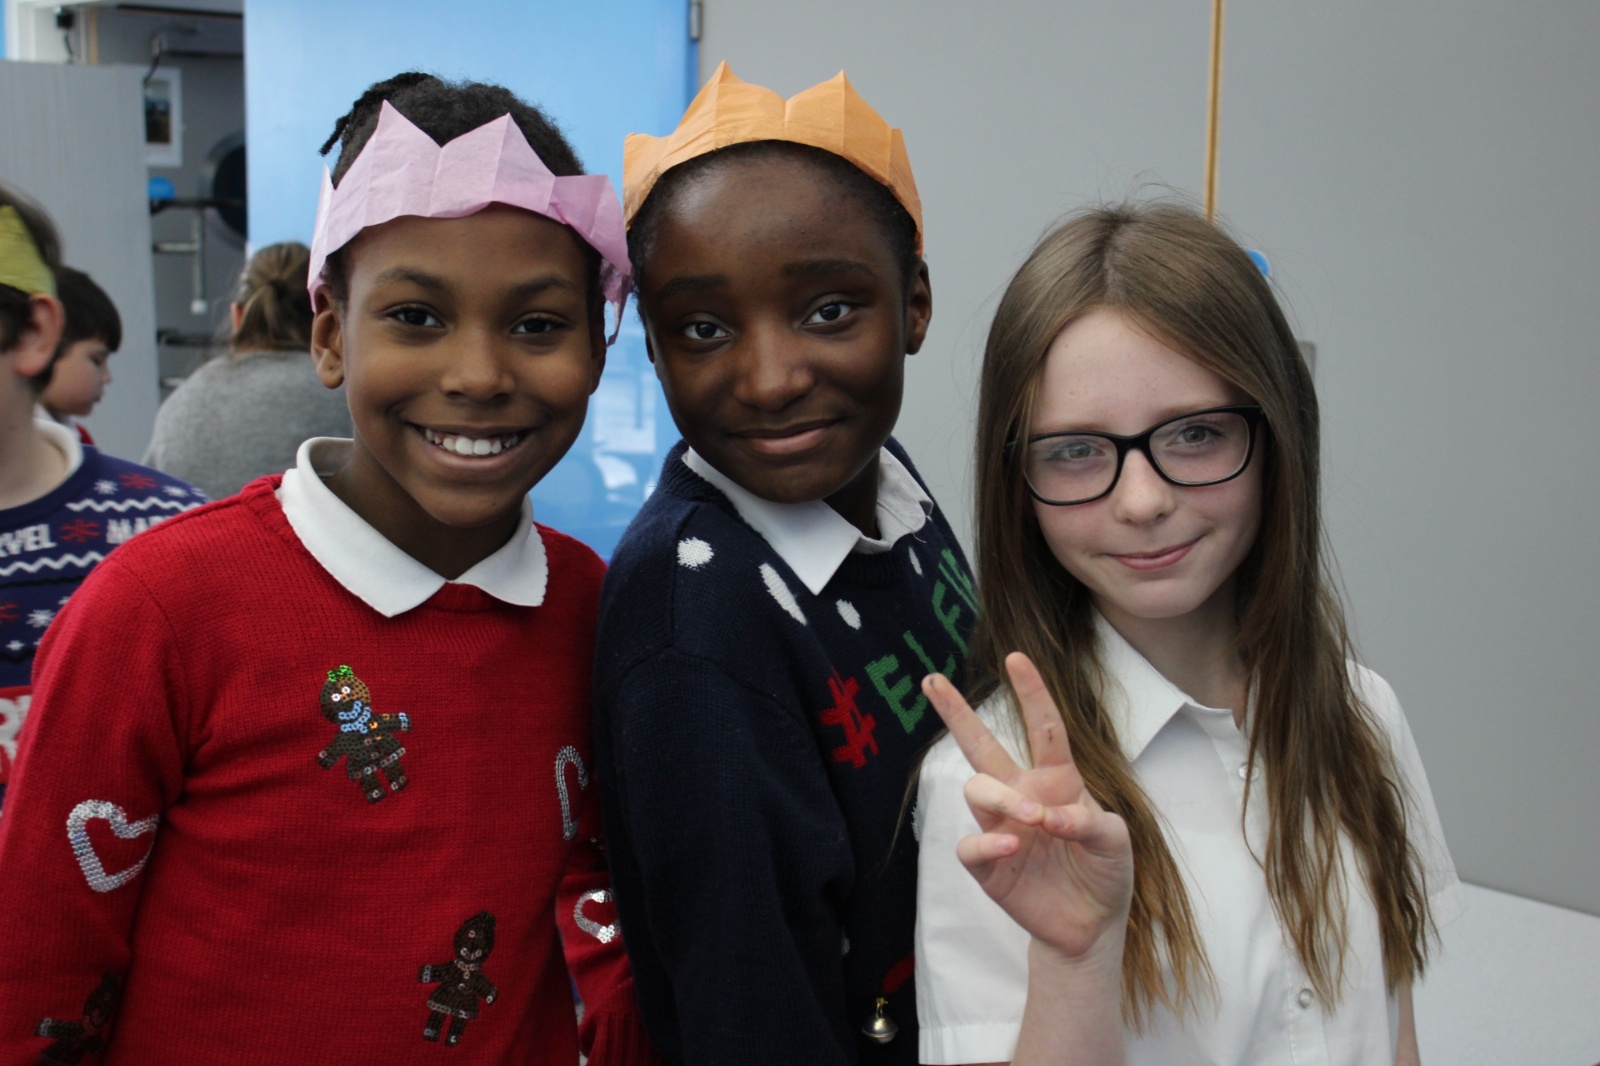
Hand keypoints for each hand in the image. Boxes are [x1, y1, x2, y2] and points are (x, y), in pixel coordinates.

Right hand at [922, 653, 1133, 963]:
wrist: (1091, 926)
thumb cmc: (1105, 871)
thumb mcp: (1115, 841)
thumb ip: (1089, 822)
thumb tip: (1047, 816)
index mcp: (1057, 780)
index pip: (1044, 727)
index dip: (1031, 692)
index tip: (1016, 657)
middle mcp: (1022, 795)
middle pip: (981, 745)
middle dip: (956, 712)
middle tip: (931, 681)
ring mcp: (1001, 827)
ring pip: (977, 789)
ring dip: (1001, 798)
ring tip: (1030, 819)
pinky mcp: (988, 864)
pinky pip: (971, 843)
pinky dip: (989, 841)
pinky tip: (1013, 846)